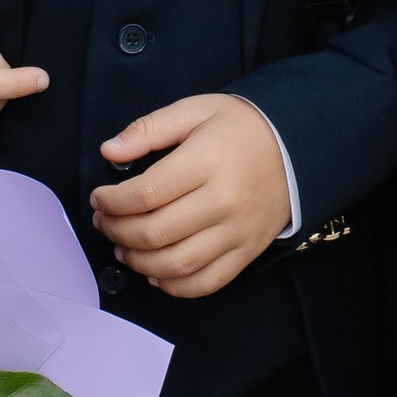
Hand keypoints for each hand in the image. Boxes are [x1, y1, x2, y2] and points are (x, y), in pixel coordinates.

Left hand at [92, 93, 288, 295]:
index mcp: (207, 160)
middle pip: (155, 232)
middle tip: (104, 223)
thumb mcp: (195, 110)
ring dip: (139, 262)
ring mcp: (237, 231)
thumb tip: (110, 151)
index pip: (146, 193)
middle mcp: (223, 200)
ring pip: (176, 264)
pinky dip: (174, 286)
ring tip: (123, 248)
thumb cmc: (240, 127)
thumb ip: (150, 128)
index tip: (100, 198)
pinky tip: (155, 272)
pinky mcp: (247, 252)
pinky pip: (205, 283)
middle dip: (117, 231)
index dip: (112, 202)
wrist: (296, 146)